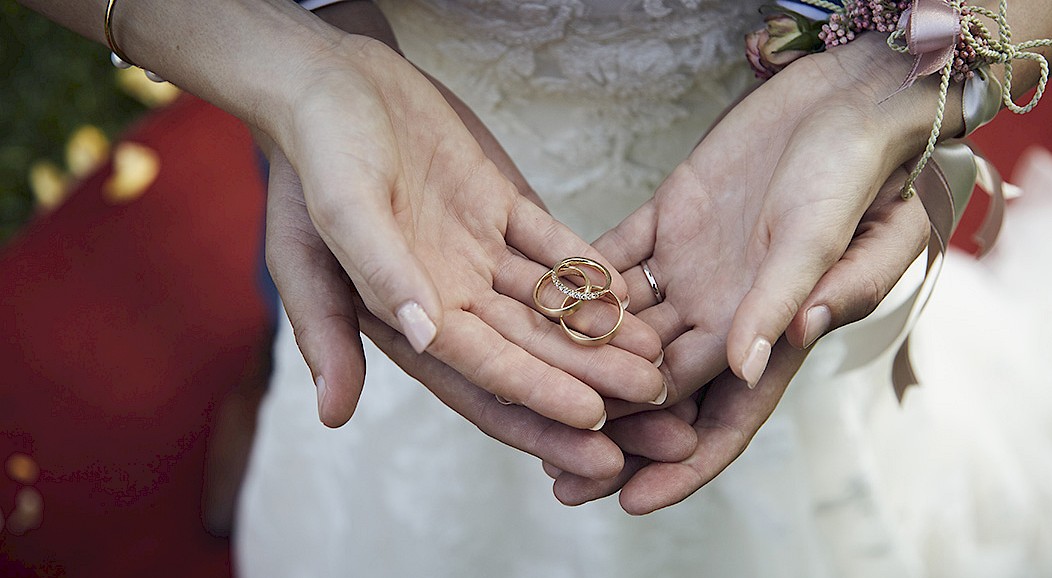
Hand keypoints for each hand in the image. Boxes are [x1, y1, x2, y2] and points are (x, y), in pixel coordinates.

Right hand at [262, 35, 663, 429]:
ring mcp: (475, 250)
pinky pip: (551, 244)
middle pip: (530, 348)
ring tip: (657, 351)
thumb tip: (420, 338)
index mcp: (404, 312)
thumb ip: (375, 279)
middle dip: (590, 378)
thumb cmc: (318, 153)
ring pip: (548, 303)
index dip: (538, 399)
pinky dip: (587, 267)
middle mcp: (445, 293)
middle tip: (654, 398)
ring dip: (600, 330)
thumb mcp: (334, 217)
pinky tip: (629, 289)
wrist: (332, 82)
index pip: (483, 371)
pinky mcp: (496, 207)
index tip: (594, 422)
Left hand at [555, 171, 930, 512]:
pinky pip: (613, 259)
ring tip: (529, 398)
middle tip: (557, 475)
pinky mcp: (669, 218)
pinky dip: (577, 284)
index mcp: (770, 329)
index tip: (630, 501)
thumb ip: (784, 298)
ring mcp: (694, 266)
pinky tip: (532, 304)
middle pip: (659, 386)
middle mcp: (726, 308)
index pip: (722, 414)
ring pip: (626, 330)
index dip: (681, 463)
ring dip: (580, 363)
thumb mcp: (825, 237)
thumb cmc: (853, 169)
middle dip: (612, 432)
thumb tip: (745, 366)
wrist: (842, 97)